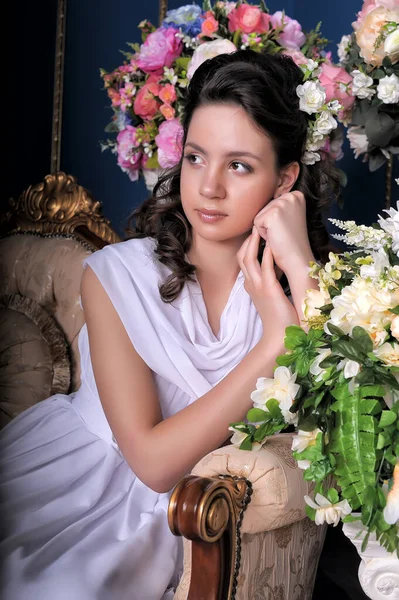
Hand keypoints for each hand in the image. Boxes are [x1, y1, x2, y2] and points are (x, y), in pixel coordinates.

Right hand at [237, 227, 298, 347]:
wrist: (280, 336)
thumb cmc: (280, 318)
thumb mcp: (273, 295)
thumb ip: (273, 281)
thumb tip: (281, 267)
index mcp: (251, 286)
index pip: (244, 261)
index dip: (248, 245)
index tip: (258, 233)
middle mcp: (251, 284)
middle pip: (241, 256)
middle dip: (247, 239)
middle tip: (256, 225)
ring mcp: (257, 286)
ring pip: (247, 258)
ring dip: (253, 242)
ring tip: (260, 228)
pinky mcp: (268, 289)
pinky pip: (265, 266)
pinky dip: (266, 253)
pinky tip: (271, 243)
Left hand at [253, 191, 314, 277]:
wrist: (297, 259)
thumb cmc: (291, 242)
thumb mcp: (288, 218)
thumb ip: (278, 207)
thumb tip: (259, 200)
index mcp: (296, 195)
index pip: (272, 204)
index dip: (275, 220)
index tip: (287, 228)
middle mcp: (291, 196)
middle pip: (264, 208)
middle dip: (269, 224)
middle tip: (283, 234)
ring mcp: (282, 204)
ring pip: (259, 215)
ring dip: (265, 229)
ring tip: (279, 236)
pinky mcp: (273, 214)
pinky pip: (256, 223)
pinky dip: (263, 234)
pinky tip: (276, 238)